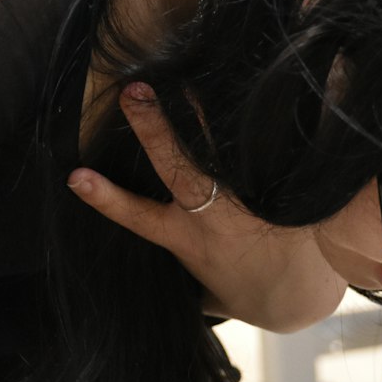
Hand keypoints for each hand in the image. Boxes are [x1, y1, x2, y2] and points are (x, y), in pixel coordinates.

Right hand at [66, 82, 346, 331]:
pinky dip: (259, 128)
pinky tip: (252, 87)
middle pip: (179, 171)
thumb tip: (146, 272)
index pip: (139, 218)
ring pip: (223, 158)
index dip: (108, 199)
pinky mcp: (279, 199)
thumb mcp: (204, 287)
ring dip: (208, 117)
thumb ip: (180, 265)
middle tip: (135, 92)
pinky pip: (266, 158)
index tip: (79, 177)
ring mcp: (247, 206)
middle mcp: (213, 220)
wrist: (302, 303)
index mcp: (186, 241)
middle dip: (155, 130)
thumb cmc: (246, 292)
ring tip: (194, 78)